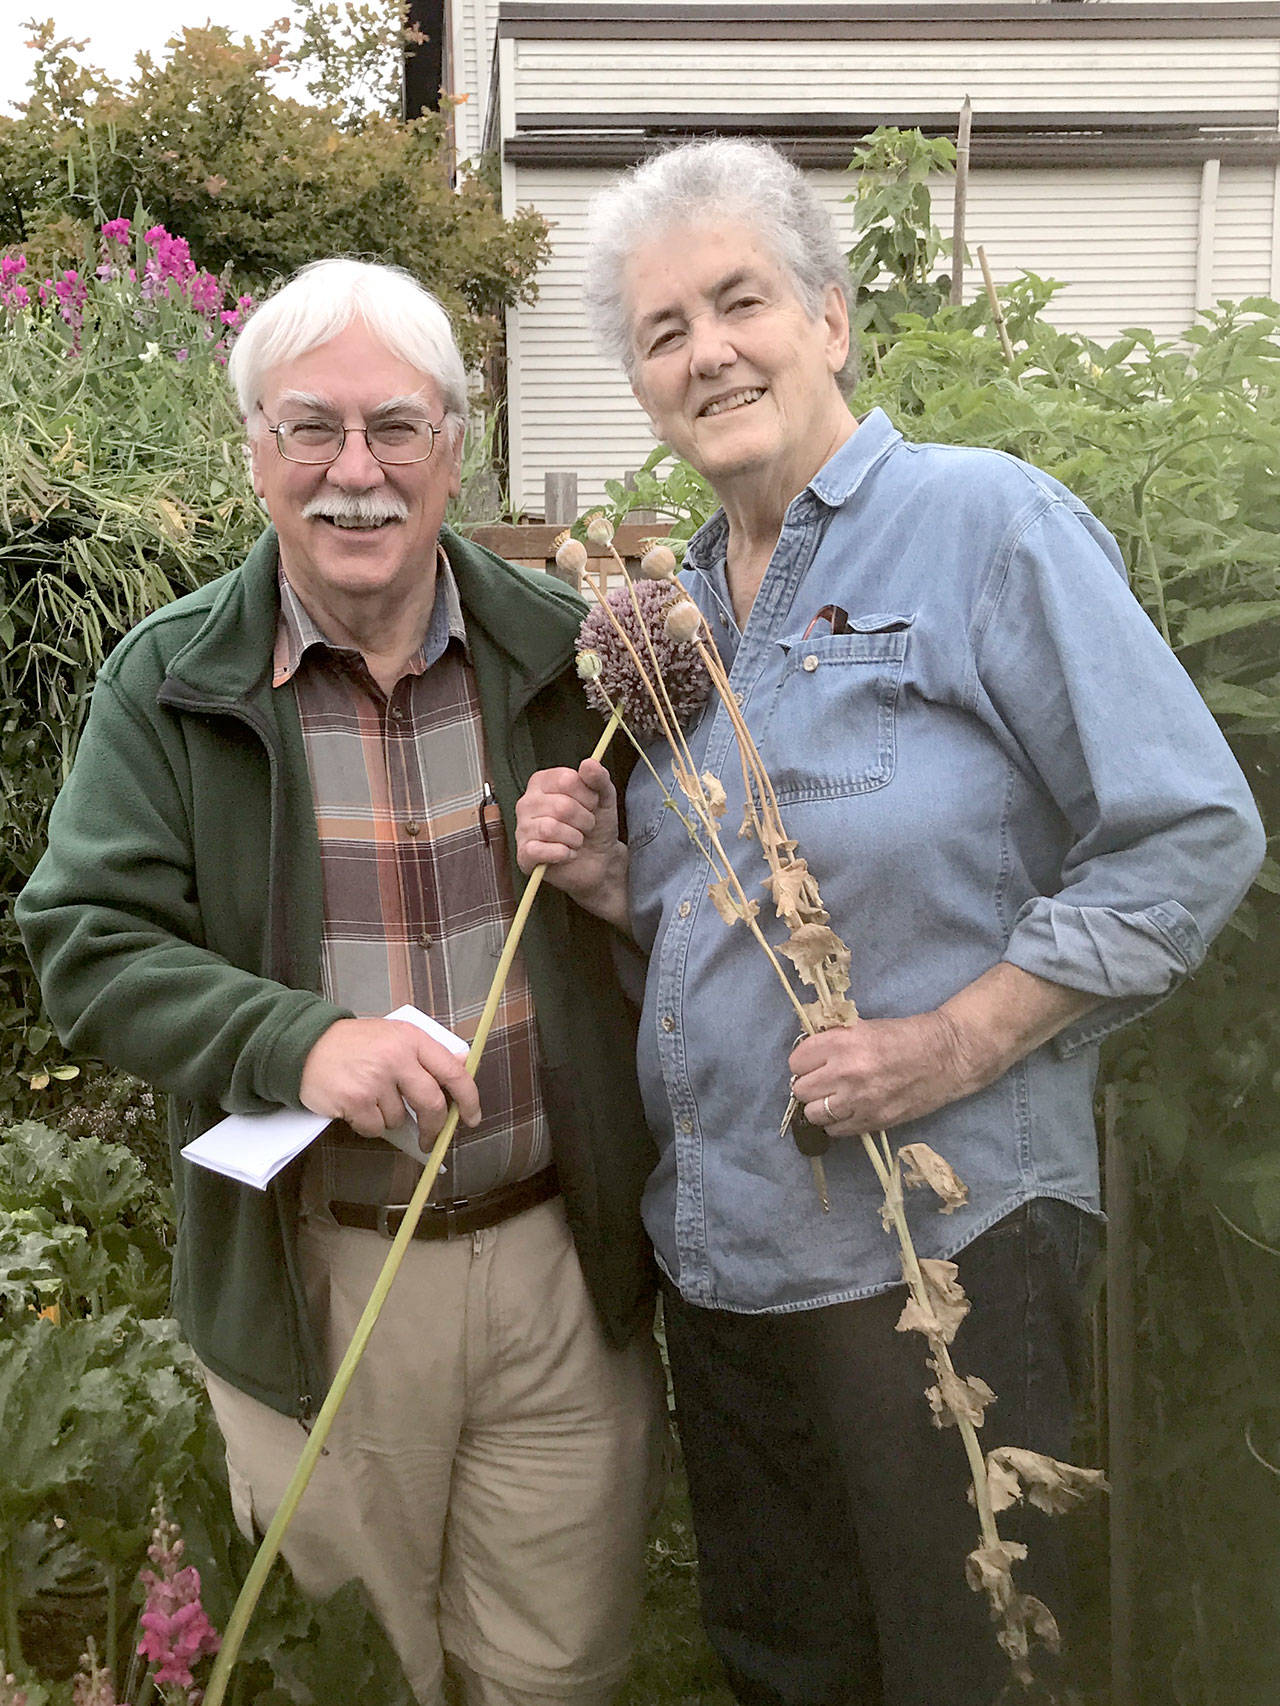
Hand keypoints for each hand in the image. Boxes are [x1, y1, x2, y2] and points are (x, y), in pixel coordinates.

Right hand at [300, 1017, 480, 1145]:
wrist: (305, 1045)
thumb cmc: (351, 1044)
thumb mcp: (392, 1035)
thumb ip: (424, 1052)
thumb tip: (460, 1067)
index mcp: (411, 1038)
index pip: (453, 1071)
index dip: (469, 1098)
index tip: (472, 1116)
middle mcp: (396, 1057)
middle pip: (432, 1103)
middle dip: (434, 1127)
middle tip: (430, 1138)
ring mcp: (375, 1079)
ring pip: (400, 1119)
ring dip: (389, 1119)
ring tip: (371, 1100)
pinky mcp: (356, 1100)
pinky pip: (375, 1128)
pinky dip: (367, 1125)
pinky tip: (355, 1107)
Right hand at [515, 758, 628, 928]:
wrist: (599, 860)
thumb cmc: (596, 826)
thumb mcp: (604, 797)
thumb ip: (599, 778)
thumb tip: (589, 763)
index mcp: (542, 783)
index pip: (565, 779)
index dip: (587, 795)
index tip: (592, 804)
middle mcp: (527, 803)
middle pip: (561, 806)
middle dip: (584, 820)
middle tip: (586, 826)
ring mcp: (522, 829)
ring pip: (551, 828)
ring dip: (575, 838)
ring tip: (578, 840)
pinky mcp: (524, 855)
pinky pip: (540, 851)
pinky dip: (563, 854)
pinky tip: (568, 853)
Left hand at [788, 1012, 981, 1136]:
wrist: (946, 1056)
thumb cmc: (904, 1036)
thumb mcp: (863, 1027)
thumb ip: (832, 1040)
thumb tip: (805, 1052)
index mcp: (842, 1043)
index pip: (796, 1061)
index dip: (804, 1062)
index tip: (813, 1062)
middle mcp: (846, 1073)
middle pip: (801, 1089)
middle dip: (809, 1084)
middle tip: (823, 1080)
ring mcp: (859, 1101)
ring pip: (813, 1114)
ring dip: (820, 1106)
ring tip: (834, 1098)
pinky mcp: (873, 1121)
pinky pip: (835, 1131)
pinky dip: (837, 1123)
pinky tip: (849, 1111)